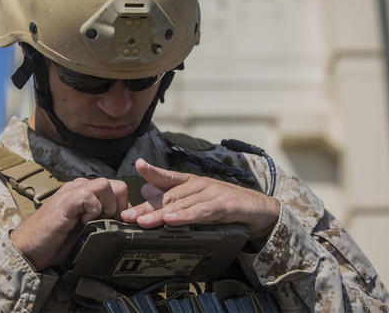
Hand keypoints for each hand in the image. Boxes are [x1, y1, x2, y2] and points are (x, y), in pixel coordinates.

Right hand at [9, 177, 127, 270]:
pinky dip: (92, 212)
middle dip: (119, 208)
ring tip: (95, 223)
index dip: (123, 209)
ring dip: (107, 207)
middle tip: (108, 225)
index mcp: (87, 193)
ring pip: (106, 185)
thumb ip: (105, 223)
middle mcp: (81, 187)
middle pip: (117, 185)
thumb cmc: (57, 242)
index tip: (117, 227)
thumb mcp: (88, 231)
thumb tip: (127, 226)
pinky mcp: (66, 200)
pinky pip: (89, 196)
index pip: (118, 191)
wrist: (29, 249)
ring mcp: (73, 191)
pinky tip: (83, 223)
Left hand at [120, 159, 279, 241]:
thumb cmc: (227, 205)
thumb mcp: (198, 200)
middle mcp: (200, 185)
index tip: (138, 166)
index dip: (153, 171)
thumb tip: (147, 188)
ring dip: (161, 214)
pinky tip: (172, 221)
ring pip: (182, 205)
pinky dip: (186, 217)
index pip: (169, 176)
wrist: (261, 211)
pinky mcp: (225, 206)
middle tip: (128, 216)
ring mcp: (213, 194)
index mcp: (192, 183)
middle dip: (146, 207)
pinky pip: (202, 213)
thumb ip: (174, 195)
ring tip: (143, 222)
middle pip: (169, 196)